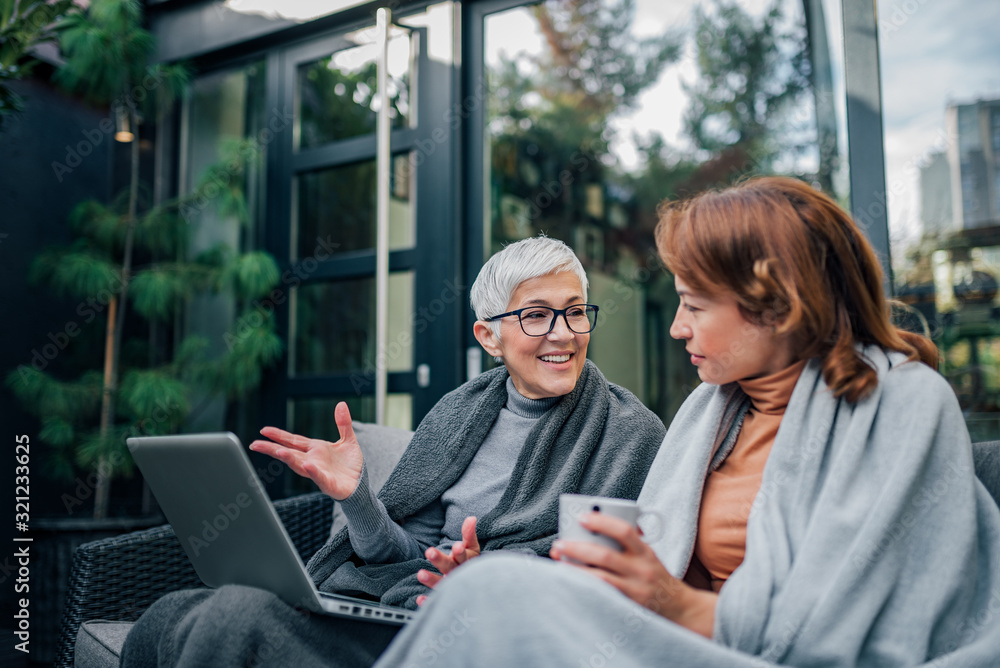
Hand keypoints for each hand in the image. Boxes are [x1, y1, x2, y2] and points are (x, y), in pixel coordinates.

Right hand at [249, 402, 363, 500]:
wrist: (360, 483)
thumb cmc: (350, 464)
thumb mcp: (348, 440)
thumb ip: (343, 423)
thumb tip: (341, 404)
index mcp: (315, 449)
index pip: (293, 440)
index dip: (279, 435)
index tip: (264, 430)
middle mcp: (312, 460)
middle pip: (289, 453)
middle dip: (272, 449)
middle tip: (255, 444)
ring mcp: (318, 472)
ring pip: (300, 465)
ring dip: (290, 459)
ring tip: (279, 452)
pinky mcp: (328, 483)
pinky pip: (319, 477)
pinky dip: (313, 471)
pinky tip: (308, 465)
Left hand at [414, 516, 480, 604]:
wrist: (475, 585)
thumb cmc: (469, 563)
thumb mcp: (471, 548)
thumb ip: (469, 534)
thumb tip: (471, 518)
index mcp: (465, 562)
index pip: (463, 556)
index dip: (460, 552)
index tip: (456, 546)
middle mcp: (458, 575)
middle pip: (449, 568)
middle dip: (440, 560)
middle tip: (429, 552)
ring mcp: (450, 587)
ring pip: (440, 584)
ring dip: (431, 580)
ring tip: (420, 574)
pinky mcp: (443, 597)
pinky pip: (434, 600)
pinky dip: (427, 601)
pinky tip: (419, 599)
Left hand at [549, 513, 716, 637]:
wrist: (680, 609)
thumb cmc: (656, 577)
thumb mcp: (649, 556)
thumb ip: (629, 543)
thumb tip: (597, 527)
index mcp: (645, 552)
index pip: (624, 531)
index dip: (602, 522)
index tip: (582, 517)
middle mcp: (641, 570)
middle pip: (605, 556)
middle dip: (578, 548)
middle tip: (559, 544)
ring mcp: (634, 591)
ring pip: (600, 579)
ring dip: (575, 569)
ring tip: (560, 562)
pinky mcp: (628, 608)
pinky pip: (602, 596)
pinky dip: (584, 588)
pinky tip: (570, 583)